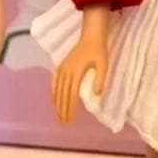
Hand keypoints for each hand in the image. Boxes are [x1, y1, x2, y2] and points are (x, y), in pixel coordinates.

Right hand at [51, 4, 109, 123]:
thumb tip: (97, 95)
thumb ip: (100, 79)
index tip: (70, 119)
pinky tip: (53, 97)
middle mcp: (67, 70)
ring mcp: (63, 67)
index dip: (70, 107)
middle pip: (63, 93)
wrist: (91, 35)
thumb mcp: (104, 64)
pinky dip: (53, 90)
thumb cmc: (99, 50)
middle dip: (62, 108)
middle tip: (63, 122)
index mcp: (77, 71)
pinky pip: (55, 79)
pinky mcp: (62, 64)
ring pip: (57, 88)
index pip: (72, 94)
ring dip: (57, 102)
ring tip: (57, 115)